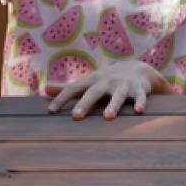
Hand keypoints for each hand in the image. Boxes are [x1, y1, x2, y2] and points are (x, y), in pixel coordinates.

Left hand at [45, 60, 169, 119]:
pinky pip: (139, 97)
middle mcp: (106, 81)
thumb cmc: (108, 80)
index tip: (50, 111)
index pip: (73, 88)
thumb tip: (46, 89)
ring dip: (113, 105)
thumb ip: (68, 87)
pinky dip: (140, 103)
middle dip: (85, 103)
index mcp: (92, 80)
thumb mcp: (89, 81)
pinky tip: (139, 111)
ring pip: (118, 95)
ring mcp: (123, 85)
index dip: (61, 99)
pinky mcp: (139, 89)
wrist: (138, 69)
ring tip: (108, 117)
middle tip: (76, 116)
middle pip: (94, 92)